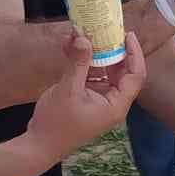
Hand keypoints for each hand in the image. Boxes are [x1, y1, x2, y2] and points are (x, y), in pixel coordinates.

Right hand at [27, 32, 146, 161]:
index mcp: (116, 105)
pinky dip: (83, 63)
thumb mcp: (68, 90)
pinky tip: (70, 47)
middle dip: (112, 50)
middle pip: (121, 72)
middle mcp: (112, 103)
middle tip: (104, 30)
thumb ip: (78, 63)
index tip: (126, 34)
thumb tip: (83, 36)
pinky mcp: (86, 99)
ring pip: (104, 72)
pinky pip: (90, 77)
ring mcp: (99, 101)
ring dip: (94, 54)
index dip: (134, 53)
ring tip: (82, 34)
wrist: (39, 145)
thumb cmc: (56, 122)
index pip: (135, 75)